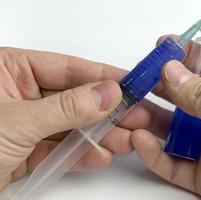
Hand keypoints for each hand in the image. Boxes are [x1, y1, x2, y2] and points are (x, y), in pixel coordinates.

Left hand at [0, 47, 162, 189]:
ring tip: (128, 140)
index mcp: (11, 71)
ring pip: (72, 125)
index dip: (103, 75)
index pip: (68, 68)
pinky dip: (80, 154)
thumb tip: (108, 93)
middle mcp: (21, 94)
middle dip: (109, 109)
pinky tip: (101, 155)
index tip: (132, 83)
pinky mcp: (27, 151)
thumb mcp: (16, 120)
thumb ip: (66, 107)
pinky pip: (60, 149)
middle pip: (76, 98)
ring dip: (101, 134)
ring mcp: (27, 124)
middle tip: (138, 115)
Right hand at [131, 39, 200, 198]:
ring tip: (127, 114)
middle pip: (180, 97)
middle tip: (130, 85)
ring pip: (171, 130)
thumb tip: (171, 71)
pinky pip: (173, 163)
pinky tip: (141, 141)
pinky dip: (154, 153)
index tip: (155, 52)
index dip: (178, 56)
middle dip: (154, 89)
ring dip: (147, 122)